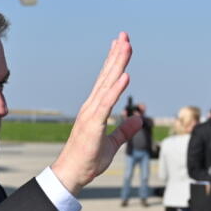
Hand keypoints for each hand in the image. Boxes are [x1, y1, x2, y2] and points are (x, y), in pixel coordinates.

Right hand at [51, 32, 141, 195]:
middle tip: (124, 35)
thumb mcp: (113, 143)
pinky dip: (116, 89)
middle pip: (107, 76)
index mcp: (95, 109)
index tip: (120, 45)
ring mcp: (91, 113)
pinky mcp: (93, 124)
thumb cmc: (88, 160)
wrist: (72, 174)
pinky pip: (107, 103)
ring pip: (107, 84)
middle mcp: (92, 106)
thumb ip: (125, 131)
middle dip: (117, 55)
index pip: (106, 81)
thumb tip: (138, 119)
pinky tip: (126, 76)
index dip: (114, 62)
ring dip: (117, 64)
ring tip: (126, 46)